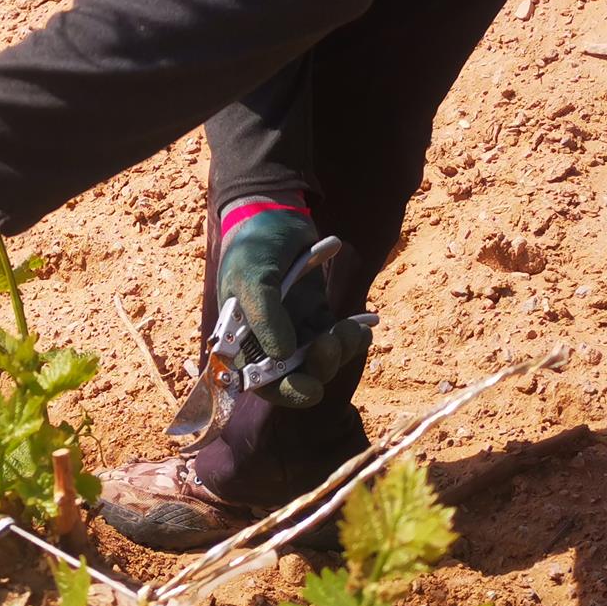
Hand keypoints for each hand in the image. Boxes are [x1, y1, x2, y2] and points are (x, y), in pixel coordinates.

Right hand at [216, 199, 371, 407]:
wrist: (276, 215)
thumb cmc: (255, 245)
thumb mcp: (254, 276)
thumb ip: (265, 315)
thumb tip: (283, 356)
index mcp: (241, 338)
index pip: (259, 380)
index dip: (285, 391)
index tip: (312, 389)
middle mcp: (266, 340)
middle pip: (295, 376)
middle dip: (320, 367)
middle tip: (334, 342)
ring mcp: (292, 330)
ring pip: (319, 360)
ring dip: (340, 350)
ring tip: (353, 327)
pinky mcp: (315, 318)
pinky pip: (335, 339)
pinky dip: (353, 337)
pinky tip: (365, 324)